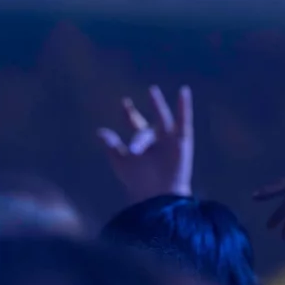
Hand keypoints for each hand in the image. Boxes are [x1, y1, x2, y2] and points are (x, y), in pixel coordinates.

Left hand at [98, 86, 193, 202]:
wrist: (157, 194)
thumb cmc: (138, 182)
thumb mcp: (121, 162)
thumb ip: (111, 145)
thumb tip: (99, 131)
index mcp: (141, 145)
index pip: (135, 124)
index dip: (129, 113)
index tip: (124, 102)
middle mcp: (155, 141)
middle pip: (147, 122)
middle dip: (139, 112)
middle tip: (130, 100)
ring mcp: (169, 140)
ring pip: (164, 118)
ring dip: (159, 105)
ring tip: (152, 90)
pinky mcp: (183, 141)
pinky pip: (185, 121)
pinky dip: (184, 106)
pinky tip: (184, 92)